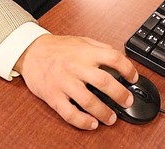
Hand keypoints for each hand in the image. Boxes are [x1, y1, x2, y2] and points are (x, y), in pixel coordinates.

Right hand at [14, 34, 137, 129]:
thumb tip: (118, 58)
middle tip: (127, 101)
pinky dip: (82, 121)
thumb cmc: (57, 48)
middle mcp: (76, 66)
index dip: (128, 68)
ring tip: (111, 118)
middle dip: (120, 94)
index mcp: (85, 52)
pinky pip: (69, 112)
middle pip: (104, 81)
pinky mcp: (53, 96)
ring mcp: (64, 82)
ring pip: (88, 100)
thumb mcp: (81, 41)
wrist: (31, 51)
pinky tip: (91, 124)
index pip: (113, 58)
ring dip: (103, 112)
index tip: (133, 78)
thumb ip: (100, 48)